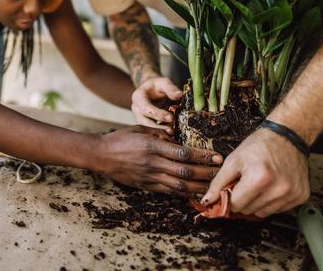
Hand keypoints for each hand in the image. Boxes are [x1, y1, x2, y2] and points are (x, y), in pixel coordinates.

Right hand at [92, 125, 222, 194]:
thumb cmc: (121, 138)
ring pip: (179, 185)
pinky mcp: (146, 186)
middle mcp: (153, 163)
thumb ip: (159, 133)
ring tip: (213, 186)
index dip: (202, 156)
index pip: (183, 153)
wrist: (101, 155)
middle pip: (185, 171)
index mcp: (152, 146)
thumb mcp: (140, 129)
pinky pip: (169, 192)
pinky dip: (184, 193)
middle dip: (206, 173)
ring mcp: (149, 177)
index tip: (216, 157)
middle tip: (221, 172)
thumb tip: (177, 136)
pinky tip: (195, 193)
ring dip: (199, 186)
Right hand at [131, 76, 182, 133]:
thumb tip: (179, 95)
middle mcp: (136, 108)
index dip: (157, 114)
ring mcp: (139, 117)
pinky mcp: (145, 123)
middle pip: (144, 121)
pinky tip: (170, 135)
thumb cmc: (157, 85)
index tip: (171, 117)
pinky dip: (160, 133)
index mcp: (138, 97)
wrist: (152, 88)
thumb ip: (170, 88)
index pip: (145, 108)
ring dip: (159, 132)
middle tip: (171, 131)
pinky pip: (150, 130)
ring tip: (172, 134)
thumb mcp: (163, 82)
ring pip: (146, 128)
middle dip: (157, 127)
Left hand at [201, 128, 309, 216]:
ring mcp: (292, 194)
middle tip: (245, 183)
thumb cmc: (260, 146)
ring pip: (263, 213)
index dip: (228, 198)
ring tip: (258, 184)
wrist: (287, 136)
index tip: (228, 192)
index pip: (235, 205)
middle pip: (249, 210)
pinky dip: (271, 201)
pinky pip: (278, 210)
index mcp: (260, 179)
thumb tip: (208, 200)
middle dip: (242, 199)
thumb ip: (219, 182)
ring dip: (256, 202)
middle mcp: (279, 189)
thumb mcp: (234, 160)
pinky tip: (271, 186)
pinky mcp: (301, 196)